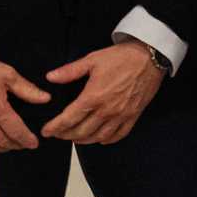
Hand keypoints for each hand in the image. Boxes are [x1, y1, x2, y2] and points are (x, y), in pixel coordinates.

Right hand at [0, 56, 51, 151]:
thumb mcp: (8, 75)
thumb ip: (27, 89)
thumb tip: (44, 98)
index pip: (15, 129)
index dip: (26, 138)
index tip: (33, 143)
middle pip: (2, 140)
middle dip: (15, 145)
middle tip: (24, 144)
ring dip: (2, 146)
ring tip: (12, 143)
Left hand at [41, 42, 162, 144]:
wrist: (150, 57)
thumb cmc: (121, 57)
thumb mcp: (92, 59)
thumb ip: (70, 71)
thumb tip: (50, 77)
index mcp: (93, 97)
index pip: (69, 119)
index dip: (55, 127)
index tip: (46, 131)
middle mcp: (107, 110)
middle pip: (81, 132)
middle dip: (66, 135)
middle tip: (58, 134)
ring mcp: (121, 115)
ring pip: (98, 137)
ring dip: (84, 140)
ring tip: (75, 137)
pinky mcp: (133, 115)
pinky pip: (119, 135)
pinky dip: (106, 140)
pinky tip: (99, 138)